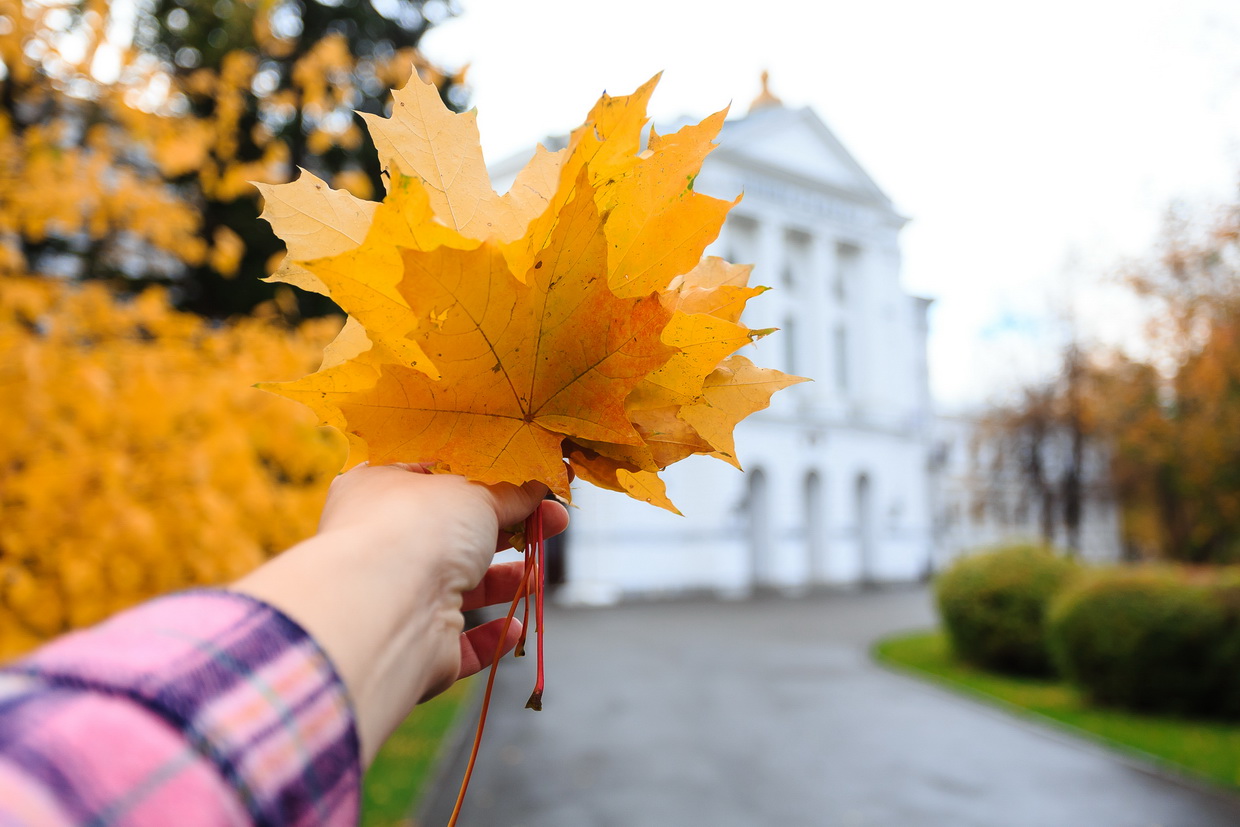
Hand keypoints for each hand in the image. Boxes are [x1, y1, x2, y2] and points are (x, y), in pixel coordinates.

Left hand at [231, 462, 568, 765]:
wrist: (388, 609)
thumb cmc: (419, 528)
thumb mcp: (476, 491)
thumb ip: (510, 491)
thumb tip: (536, 487)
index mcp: (379, 490)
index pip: (432, 478)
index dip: (480, 478)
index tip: (523, 479)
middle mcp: (384, 544)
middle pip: (456, 535)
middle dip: (509, 528)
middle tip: (554, 519)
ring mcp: (399, 598)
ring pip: (461, 589)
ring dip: (504, 582)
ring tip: (538, 573)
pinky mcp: (418, 648)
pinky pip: (462, 643)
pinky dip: (492, 637)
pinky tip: (515, 627)